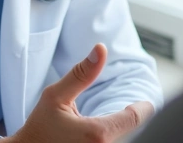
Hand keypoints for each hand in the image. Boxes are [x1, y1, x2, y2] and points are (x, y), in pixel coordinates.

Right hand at [2, 43, 154, 142]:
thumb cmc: (39, 127)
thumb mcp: (55, 96)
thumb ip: (82, 73)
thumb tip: (100, 49)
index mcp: (97, 133)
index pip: (135, 119)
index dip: (142, 108)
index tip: (143, 102)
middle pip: (131, 132)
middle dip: (130, 119)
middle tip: (132, 110)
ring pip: (122, 139)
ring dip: (122, 130)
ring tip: (119, 121)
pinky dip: (113, 137)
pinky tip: (104, 134)